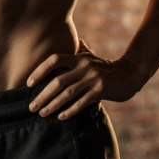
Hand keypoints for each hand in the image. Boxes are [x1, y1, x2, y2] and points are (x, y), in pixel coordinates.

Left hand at [26, 39, 143, 120]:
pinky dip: (70, 110)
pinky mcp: (101, 90)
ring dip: (52, 105)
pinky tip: (61, 117)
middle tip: (31, 106)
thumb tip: (74, 41)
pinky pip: (81, 102)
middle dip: (42, 95)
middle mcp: (84, 66)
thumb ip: (80, 50)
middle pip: (57, 81)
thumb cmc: (105, 67)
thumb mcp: (91, 56)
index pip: (54, 60)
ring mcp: (92, 79)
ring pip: (67, 94)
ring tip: (42, 113)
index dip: (40, 71)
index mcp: (78, 57)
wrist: (129, 74)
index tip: (29, 83)